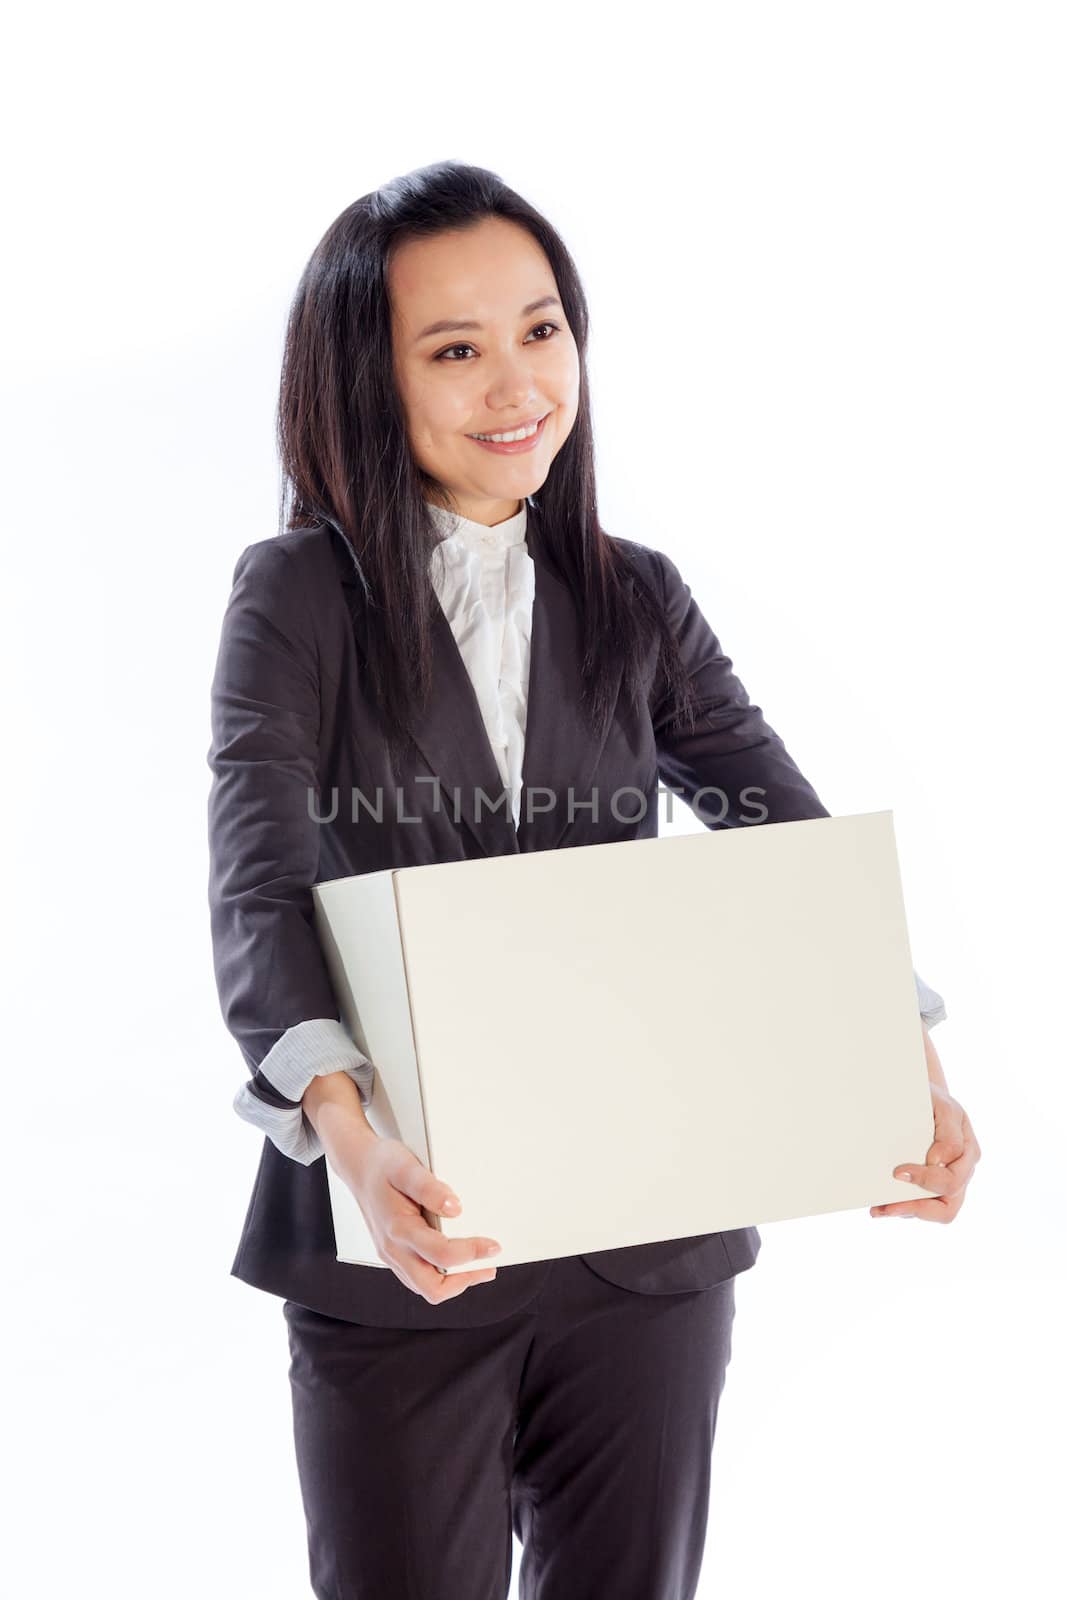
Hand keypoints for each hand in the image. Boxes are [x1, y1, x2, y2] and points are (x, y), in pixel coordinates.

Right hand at [332, 1122, 503, 1302]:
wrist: (358, 1166)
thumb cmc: (384, 1164)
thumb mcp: (406, 1166)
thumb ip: (429, 1188)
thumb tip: (455, 1209)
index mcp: (398, 1229)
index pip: (441, 1255)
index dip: (472, 1254)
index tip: (493, 1245)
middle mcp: (393, 1249)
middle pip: (431, 1288)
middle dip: (465, 1280)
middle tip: (488, 1267)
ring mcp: (390, 1255)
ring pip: (424, 1288)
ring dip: (453, 1283)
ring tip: (478, 1267)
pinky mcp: (392, 1255)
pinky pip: (417, 1278)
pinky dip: (439, 1277)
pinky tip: (455, 1263)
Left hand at [871, 1077, 981, 1222]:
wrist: (925, 1099)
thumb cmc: (934, 1101)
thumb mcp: (944, 1107)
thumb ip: (948, 1135)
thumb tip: (938, 1162)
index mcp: (968, 1153)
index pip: (951, 1180)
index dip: (926, 1181)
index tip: (899, 1172)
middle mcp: (962, 1173)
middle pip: (948, 1207)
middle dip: (916, 1208)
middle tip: (888, 1205)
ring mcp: (948, 1183)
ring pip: (936, 1212)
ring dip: (907, 1213)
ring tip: (879, 1210)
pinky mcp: (931, 1187)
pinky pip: (922, 1207)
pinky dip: (902, 1209)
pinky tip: (880, 1206)